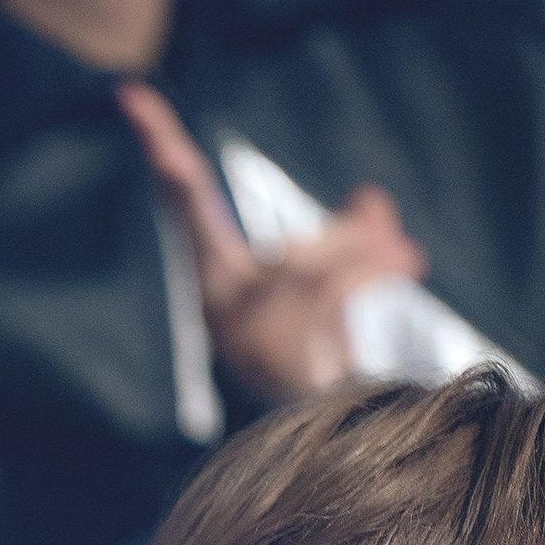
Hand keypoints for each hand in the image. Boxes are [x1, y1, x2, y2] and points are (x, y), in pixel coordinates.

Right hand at [116, 81, 426, 405]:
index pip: (185, 201)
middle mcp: (220, 303)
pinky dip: (378, 271)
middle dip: (352, 243)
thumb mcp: (337, 291)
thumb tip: (372, 196)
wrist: (336, 449)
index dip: (161, 145)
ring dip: (373, 262)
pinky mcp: (274, 341)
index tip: (131, 95)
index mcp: (218, 283)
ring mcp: (243, 326)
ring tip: (413, 262)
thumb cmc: (327, 371)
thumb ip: (353, 239)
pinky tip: (408, 265)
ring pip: (315, 261)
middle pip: (288, 237)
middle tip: (407, 253)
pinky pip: (335, 283)